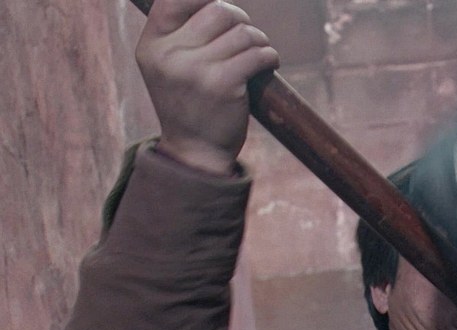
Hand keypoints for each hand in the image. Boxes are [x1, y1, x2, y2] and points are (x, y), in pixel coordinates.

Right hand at [136, 0, 279, 173]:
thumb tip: (217, 1)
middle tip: (245, 37)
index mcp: (152, 45)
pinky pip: (257, 53)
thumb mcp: (168, 66)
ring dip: (259, 41)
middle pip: (218, 9)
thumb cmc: (189, 104)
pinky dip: (269, 56)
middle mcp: (169, 55)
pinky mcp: (223, 85)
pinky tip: (267, 64)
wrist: (195, 153)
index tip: (222, 11)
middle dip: (240, 20)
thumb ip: (183, 33)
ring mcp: (195, 70)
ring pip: (243, 33)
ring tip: (256, 55)